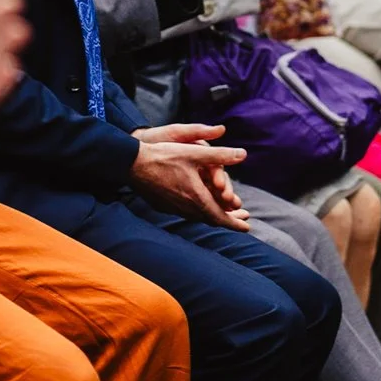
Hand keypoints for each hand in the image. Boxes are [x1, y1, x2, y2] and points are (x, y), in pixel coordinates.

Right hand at [129, 124, 251, 229]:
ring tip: (224, 213)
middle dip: (228, 220)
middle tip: (242, 221)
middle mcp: (185, 208)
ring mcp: (173, 208)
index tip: (247, 228)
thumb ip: (221, 155)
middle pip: (211, 219)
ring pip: (199, 216)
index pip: (220, 217)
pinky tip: (199, 206)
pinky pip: (187, 213)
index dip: (235, 223)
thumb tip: (243, 154)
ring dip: (214, 215)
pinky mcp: (164, 206)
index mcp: (196, 197)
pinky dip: (200, 212)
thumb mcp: (195, 152)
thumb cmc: (164, 156)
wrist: (132, 164)